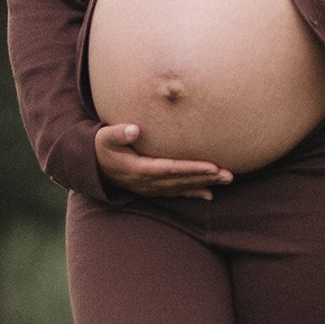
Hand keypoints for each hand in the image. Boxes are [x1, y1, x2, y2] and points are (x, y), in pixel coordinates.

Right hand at [95, 122, 232, 200]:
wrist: (95, 167)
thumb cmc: (102, 147)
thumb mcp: (104, 138)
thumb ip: (118, 133)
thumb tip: (134, 129)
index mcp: (139, 169)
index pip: (171, 169)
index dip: (192, 168)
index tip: (212, 166)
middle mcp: (148, 182)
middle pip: (182, 181)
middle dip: (206, 178)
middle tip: (229, 175)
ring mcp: (151, 188)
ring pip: (182, 187)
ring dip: (205, 184)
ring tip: (227, 180)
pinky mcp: (153, 189)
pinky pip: (176, 192)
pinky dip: (193, 193)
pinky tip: (210, 195)